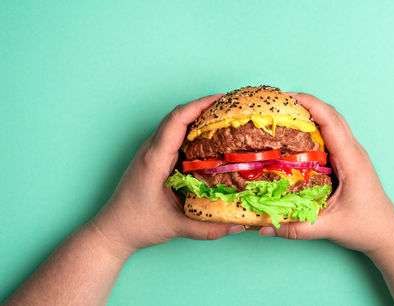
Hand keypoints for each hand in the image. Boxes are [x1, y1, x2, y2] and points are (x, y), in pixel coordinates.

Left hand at [90, 94, 244, 256]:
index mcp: (155, 159)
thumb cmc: (137, 226)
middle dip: (203, 107)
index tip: (222, 100)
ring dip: (196, 117)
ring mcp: (149, 152)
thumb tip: (238, 226)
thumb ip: (209, 229)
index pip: (177, 120)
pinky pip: (171, 136)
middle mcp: (150, 150)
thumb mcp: (176, 227)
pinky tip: (206, 139)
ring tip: (221, 118)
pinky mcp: (151, 158)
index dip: (200, 105)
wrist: (112, 230)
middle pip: (177, 116)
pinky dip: (189, 131)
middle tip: (229, 107)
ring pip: (174, 124)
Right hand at [259, 93, 393, 253]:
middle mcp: (354, 152)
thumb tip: (263, 228)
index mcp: (351, 161)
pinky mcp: (350, 161)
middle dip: (307, 103)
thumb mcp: (328, 228)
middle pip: (332, 115)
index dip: (310, 104)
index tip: (287, 97)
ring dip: (313, 113)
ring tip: (287, 113)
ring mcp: (354, 155)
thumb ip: (295, 228)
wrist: (388, 235)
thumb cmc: (366, 228)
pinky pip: (333, 136)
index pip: (330, 122)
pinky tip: (300, 135)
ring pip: (334, 123)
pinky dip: (317, 128)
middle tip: (280, 103)